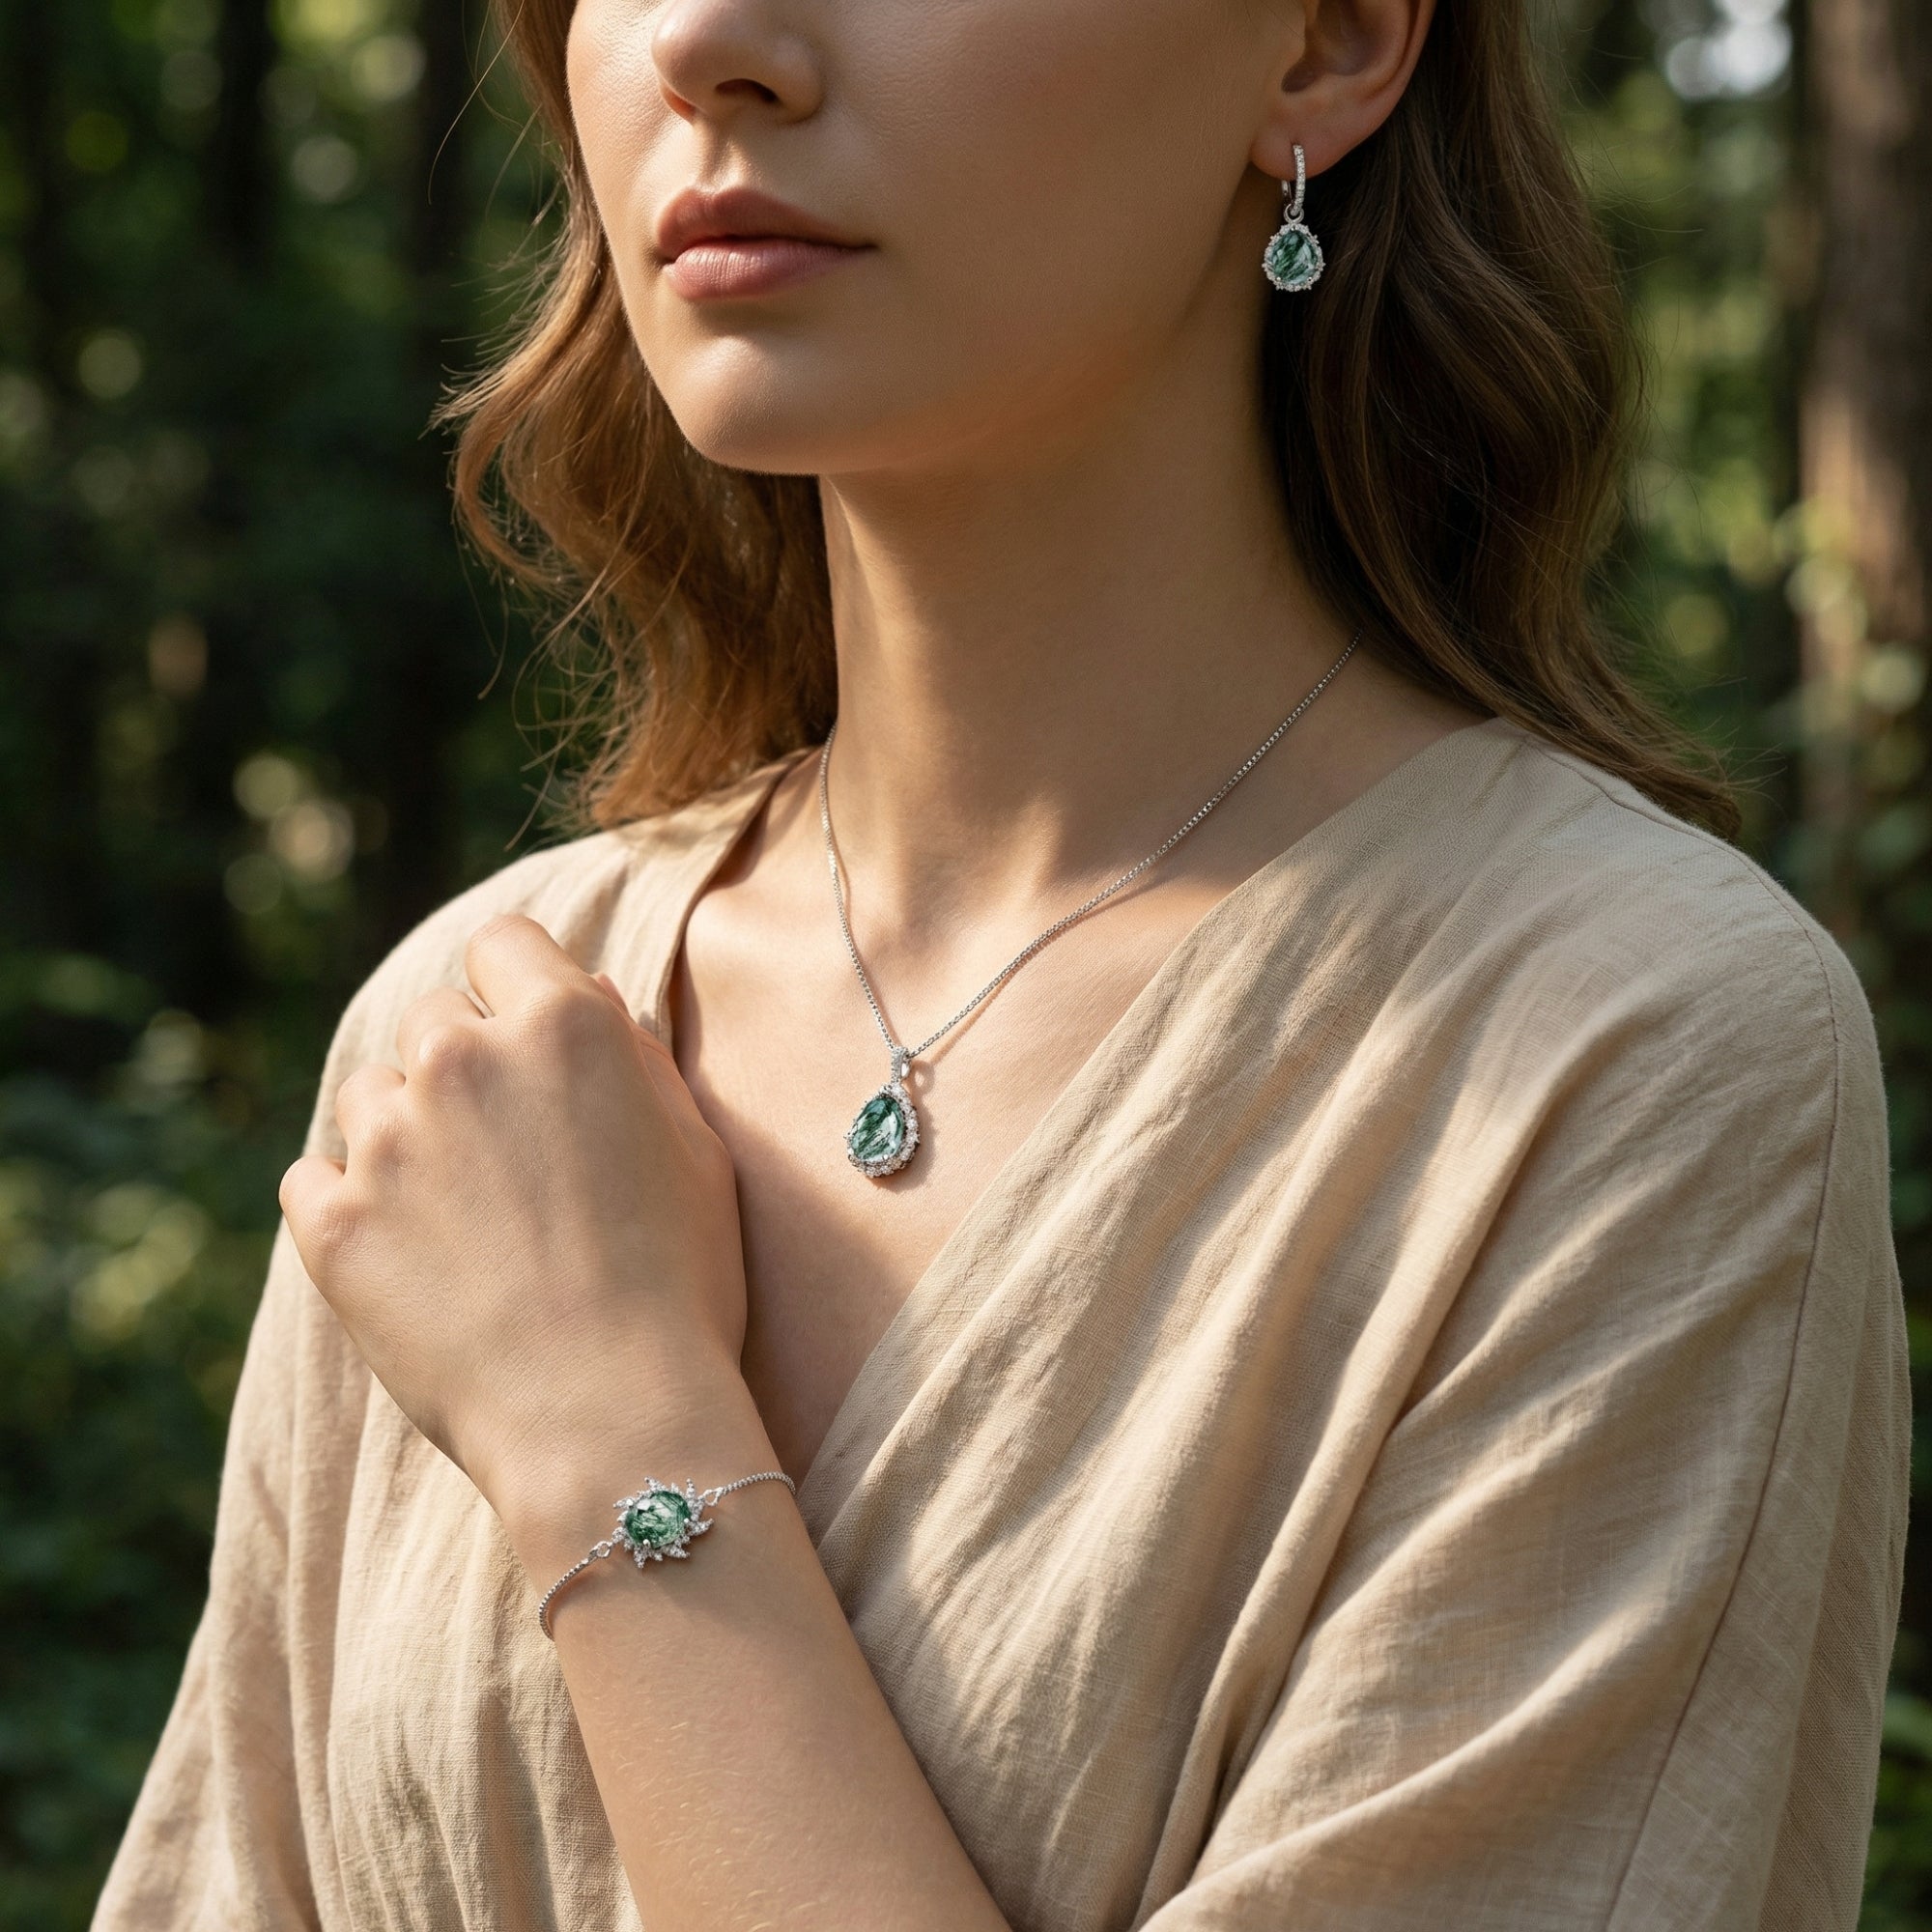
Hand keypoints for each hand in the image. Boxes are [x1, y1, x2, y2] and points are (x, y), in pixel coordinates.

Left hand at [279, 915, 751, 1526]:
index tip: (529, 1039)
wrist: (612, 1419)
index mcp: (562, 1027)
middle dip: (466, 1066)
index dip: (519, 987)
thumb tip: (585, 995)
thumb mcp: (695, 1150)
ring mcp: (386, 1141)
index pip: (504, 945)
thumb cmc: (681, 1283)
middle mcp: (462, 1060)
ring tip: (461, 1217)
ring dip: (407, 1132)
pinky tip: (409, 1253)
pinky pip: (314, 1176)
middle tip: (507, 1153)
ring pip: (371, 1095)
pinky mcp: (330, 1223)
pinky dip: (350, 1202)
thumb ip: (634, 1055)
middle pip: (435, 1019)